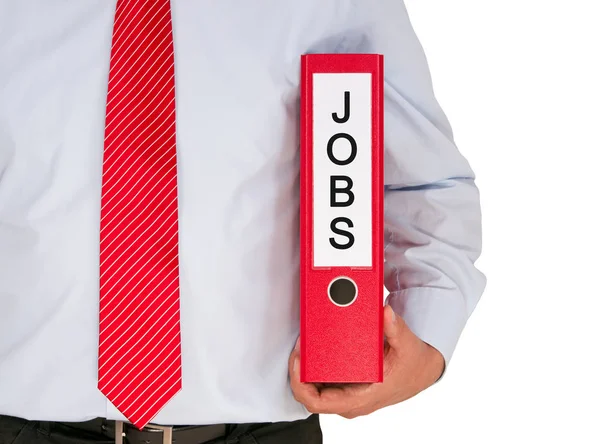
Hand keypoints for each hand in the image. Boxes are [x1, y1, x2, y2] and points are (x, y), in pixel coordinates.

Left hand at [288, 305, 444, 418]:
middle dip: (298, 372)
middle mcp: (351, 400)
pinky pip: (322, 384)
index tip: (297, 362)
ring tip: (302, 346)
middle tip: (298, 347)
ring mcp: (347, 395)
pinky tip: (311, 351)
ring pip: (314, 390)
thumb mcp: (407, 346)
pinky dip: (313, 369)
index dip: (300, 384)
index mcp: (361, 397)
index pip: (318, 403)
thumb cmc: (412, 365)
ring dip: (304, 370)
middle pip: (311, 395)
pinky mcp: (347, 387)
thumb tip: (386, 313)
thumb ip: (396, 328)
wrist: (422, 371)